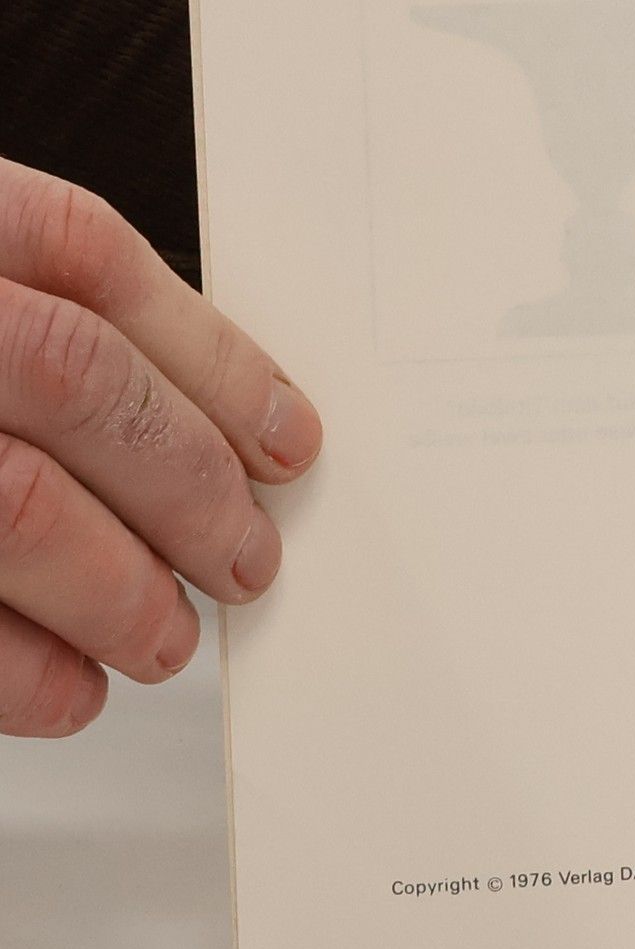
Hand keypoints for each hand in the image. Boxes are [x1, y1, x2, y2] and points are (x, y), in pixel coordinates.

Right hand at [0, 159, 319, 736]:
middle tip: (250, 562)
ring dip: (120, 586)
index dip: (215, 358)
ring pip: (15, 502)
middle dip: (189, 486)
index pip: (90, 260)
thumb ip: (33, 317)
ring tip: (168, 635)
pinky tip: (70, 688)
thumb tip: (212, 422)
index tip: (292, 441)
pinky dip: (18, 667)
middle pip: (77, 381)